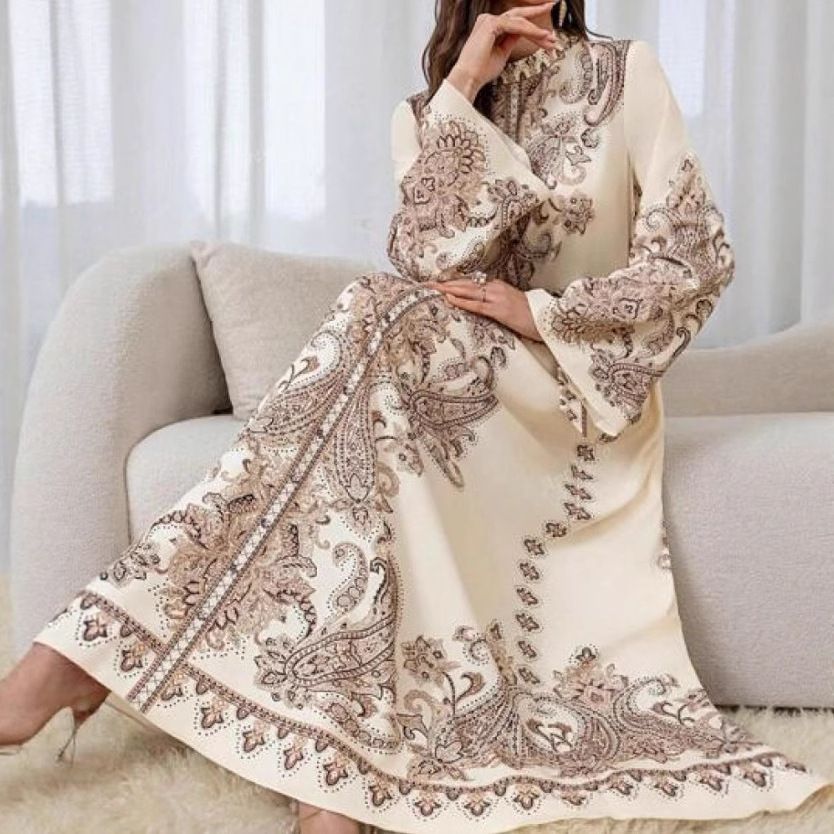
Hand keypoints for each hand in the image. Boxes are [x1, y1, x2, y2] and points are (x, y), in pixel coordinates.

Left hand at [424, 276, 543, 342]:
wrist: (548, 319)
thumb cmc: (531, 316)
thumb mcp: (509, 306)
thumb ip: (493, 304)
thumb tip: (478, 307)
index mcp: (497, 287)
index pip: (470, 284)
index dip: (452, 283)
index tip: (437, 283)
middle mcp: (495, 288)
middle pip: (465, 284)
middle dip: (445, 284)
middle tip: (427, 283)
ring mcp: (497, 297)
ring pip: (467, 291)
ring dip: (448, 289)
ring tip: (432, 288)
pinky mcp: (499, 310)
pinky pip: (476, 305)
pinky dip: (461, 301)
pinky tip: (449, 298)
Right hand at [447, 2, 558, 101]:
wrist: (469, 78)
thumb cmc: (481, 70)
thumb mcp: (502, 54)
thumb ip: (511, 41)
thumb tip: (523, 34)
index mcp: (490, 27)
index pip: (515, 22)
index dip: (531, 24)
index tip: (545, 29)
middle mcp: (489, 20)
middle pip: (518, 15)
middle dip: (536, 12)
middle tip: (552, 7)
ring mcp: (489, 20)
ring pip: (519, 21)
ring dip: (536, 30)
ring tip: (549, 38)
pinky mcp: (491, 24)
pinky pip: (516, 25)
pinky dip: (529, 30)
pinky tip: (540, 36)